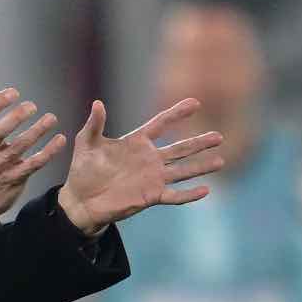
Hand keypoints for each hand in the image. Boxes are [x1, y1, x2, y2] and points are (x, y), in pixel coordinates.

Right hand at [0, 82, 66, 240]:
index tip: (13, 93)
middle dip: (15, 118)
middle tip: (32, 106)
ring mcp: (0, 166)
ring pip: (19, 148)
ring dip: (36, 132)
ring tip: (51, 118)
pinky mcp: (14, 179)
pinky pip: (32, 165)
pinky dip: (47, 153)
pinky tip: (59, 140)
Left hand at [58, 98, 223, 234]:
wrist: (81, 199)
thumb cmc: (83, 169)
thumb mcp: (87, 142)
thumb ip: (95, 124)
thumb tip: (98, 103)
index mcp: (136, 142)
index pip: (161, 124)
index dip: (177, 113)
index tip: (195, 102)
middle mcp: (149, 159)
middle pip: (180, 148)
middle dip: (199, 142)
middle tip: (219, 136)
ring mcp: (152, 178)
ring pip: (183, 170)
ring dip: (201, 166)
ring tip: (221, 160)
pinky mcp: (151, 196)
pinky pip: (174, 196)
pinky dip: (189, 194)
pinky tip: (206, 190)